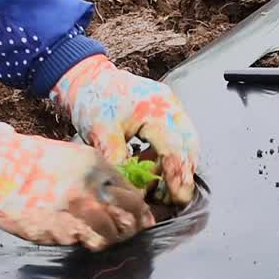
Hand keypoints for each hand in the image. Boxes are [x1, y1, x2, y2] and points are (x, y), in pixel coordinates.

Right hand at [0, 123, 153, 250]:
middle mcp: (89, 192)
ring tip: (93, 234)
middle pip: (126, 222)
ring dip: (103, 239)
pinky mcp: (57, 234)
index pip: (133, 198)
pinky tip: (64, 229)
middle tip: (124, 233)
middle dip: (129, 231)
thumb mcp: (74, 157)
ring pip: (105, 238)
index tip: (143, 222)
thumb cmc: (33, 160)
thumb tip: (125, 199)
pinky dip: (75, 239)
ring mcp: (74, 215)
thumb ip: (101, 176)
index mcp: (96, 168)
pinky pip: (76, 242)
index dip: (141, 215)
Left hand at [52, 55, 199, 203]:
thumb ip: (119, 160)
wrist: (89, 79)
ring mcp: (172, 107)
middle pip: (188, 147)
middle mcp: (171, 106)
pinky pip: (178, 138)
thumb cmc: (94, 101)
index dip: (177, 176)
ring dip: (178, 167)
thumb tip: (133, 192)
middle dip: (183, 175)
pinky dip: (170, 157)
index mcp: (157, 109)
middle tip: (174, 200)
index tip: (178, 199)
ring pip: (187, 143)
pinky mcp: (168, 112)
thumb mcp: (101, 132)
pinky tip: (156, 171)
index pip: (174, 148)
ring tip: (163, 190)